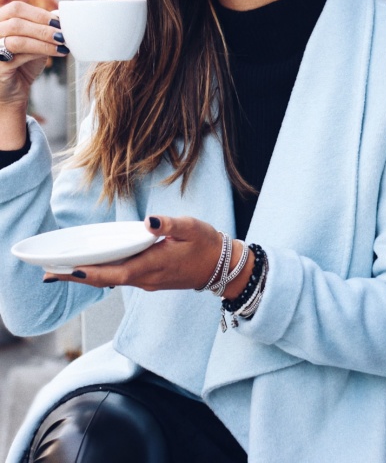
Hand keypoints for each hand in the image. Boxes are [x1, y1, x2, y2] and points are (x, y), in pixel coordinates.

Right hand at [0, 1, 67, 106]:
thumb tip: (62, 17)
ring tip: (62, 44)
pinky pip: (19, 56)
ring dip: (44, 41)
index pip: (16, 8)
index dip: (39, 13)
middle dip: (43, 28)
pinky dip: (42, 52)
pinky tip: (58, 52)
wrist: (12, 90)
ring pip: (18, 40)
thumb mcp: (34, 41)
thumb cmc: (23, 64)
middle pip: (16, 22)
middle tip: (62, 35)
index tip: (58, 22)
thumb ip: (42, 28)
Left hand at [42, 216, 246, 292]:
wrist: (221, 267)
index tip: (63, 269)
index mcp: (151, 265)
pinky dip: (102, 273)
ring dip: (87, 275)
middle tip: (47, 272)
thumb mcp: (191, 228)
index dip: (85, 272)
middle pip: (103, 279)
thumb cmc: (206, 245)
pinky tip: (93, 268)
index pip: (111, 272)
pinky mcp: (150, 279)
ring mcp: (147, 281)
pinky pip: (120, 277)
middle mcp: (145, 278)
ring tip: (62, 270)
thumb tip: (149, 220)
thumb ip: (169, 224)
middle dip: (76, 275)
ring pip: (110, 280)